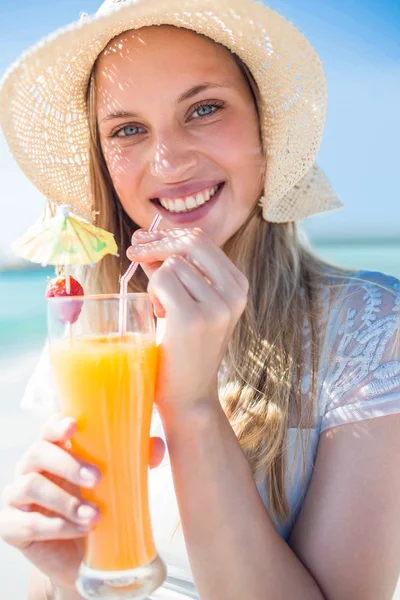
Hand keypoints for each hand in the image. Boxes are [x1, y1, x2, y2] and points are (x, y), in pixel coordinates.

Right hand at [0, 413, 164, 589]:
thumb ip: (135, 460)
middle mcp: (31, 467)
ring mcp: (16, 495)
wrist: (80, 555)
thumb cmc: (95, 505)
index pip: (49, 427)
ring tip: (94, 516)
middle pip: (38, 452)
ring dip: (65, 501)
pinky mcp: (9, 525)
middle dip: (68, 464)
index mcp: (54, 449)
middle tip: (97, 479)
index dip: (58, 424)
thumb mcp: (117, 482)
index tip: (73, 427)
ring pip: (29, 486)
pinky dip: (55, 526)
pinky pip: (26, 522)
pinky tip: (78, 530)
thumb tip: (156, 445)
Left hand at [127, 227, 248, 418]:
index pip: (201, 240)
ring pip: (172, 263)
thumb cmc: (185, 347)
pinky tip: (160, 315)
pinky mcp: (194, 318)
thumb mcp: (191, 302)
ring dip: (156, 282)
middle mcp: (234, 293)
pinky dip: (152, 293)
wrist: (188, 394)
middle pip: (191, 241)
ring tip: (162, 310)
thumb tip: (145, 239)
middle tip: (134, 252)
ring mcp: (217, 306)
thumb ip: (176, 271)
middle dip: (157, 243)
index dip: (168, 235)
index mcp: (238, 285)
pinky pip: (162, 279)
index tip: (142, 240)